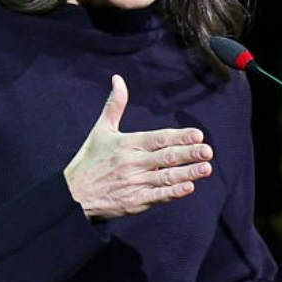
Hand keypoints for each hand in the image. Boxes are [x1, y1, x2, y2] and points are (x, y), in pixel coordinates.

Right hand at [64, 74, 213, 220]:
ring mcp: (133, 184)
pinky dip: (173, 193)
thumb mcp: (100, 130)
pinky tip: (189, 188)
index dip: (179, 137)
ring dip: (187, 173)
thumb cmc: (88, 161)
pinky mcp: (134, 202)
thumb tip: (118, 79)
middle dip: (189, 154)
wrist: (73, 195)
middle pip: (165, 157)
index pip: (158, 139)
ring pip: (165, 177)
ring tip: (206, 168)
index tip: (197, 135)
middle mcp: (132, 163)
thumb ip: (115, 105)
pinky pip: (157, 197)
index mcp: (126, 144)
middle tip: (208, 151)